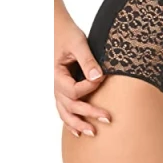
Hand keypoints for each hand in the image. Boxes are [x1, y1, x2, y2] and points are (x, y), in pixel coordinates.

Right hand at [54, 22, 110, 136]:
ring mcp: (58, 90)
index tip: (102, 78)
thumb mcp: (78, 44)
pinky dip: (70, 122)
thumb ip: (87, 60)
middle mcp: (56, 85)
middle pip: (70, 106)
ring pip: (65, 112)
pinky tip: (78, 133)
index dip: (89, 88)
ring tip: (92, 133)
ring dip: (78, 124)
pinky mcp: (63, 91)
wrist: (58, 30)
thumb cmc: (68, 35)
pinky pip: (64, 110)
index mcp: (57, 74)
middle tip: (107, 119)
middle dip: (88, 114)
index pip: (74, 90)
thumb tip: (98, 77)